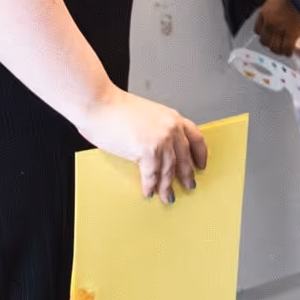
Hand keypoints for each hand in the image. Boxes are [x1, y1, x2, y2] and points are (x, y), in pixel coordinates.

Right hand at [77, 87, 209, 202]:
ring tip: (168, 196)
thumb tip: (156, 147)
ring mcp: (161, 140)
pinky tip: (149, 192)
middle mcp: (171, 128)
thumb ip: (157, 129)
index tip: (201, 164)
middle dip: (186, 175)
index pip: (196, 138)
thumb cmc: (115, 107)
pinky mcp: (147, 150)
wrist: (99, 103)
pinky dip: (150, 186)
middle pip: (184, 158)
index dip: (200, 154)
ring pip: (169, 169)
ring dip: (168, 186)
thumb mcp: (148, 114)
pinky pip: (151, 174)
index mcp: (173, 118)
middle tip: (189, 186)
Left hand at [255, 0, 299, 55]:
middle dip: (269, 44)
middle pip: (265, 41)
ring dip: (278, 50)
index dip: (263, 35)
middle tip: (274, 46)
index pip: (258, 30)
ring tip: (282, 51)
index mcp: (264, 13)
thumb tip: (276, 17)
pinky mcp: (292, 34)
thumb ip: (273, 10)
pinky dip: (288, 51)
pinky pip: (287, 47)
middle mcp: (270, 23)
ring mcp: (280, 29)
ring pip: (275, 46)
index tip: (267, 36)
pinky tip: (289, 53)